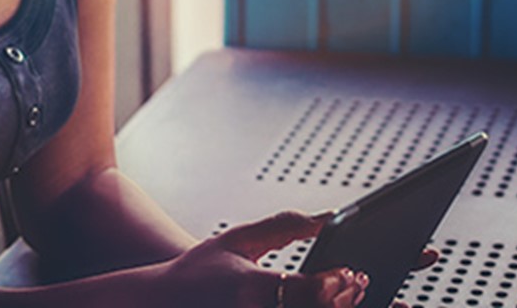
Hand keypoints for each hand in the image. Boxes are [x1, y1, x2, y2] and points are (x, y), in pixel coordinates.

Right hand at [155, 211, 367, 306]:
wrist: (161, 304)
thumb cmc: (198, 273)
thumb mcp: (238, 240)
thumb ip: (285, 226)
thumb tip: (329, 217)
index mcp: (248, 288)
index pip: (306, 290)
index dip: (334, 282)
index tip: (349, 271)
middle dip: (343, 300)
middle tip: (355, 282)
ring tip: (344, 295)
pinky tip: (320, 305)